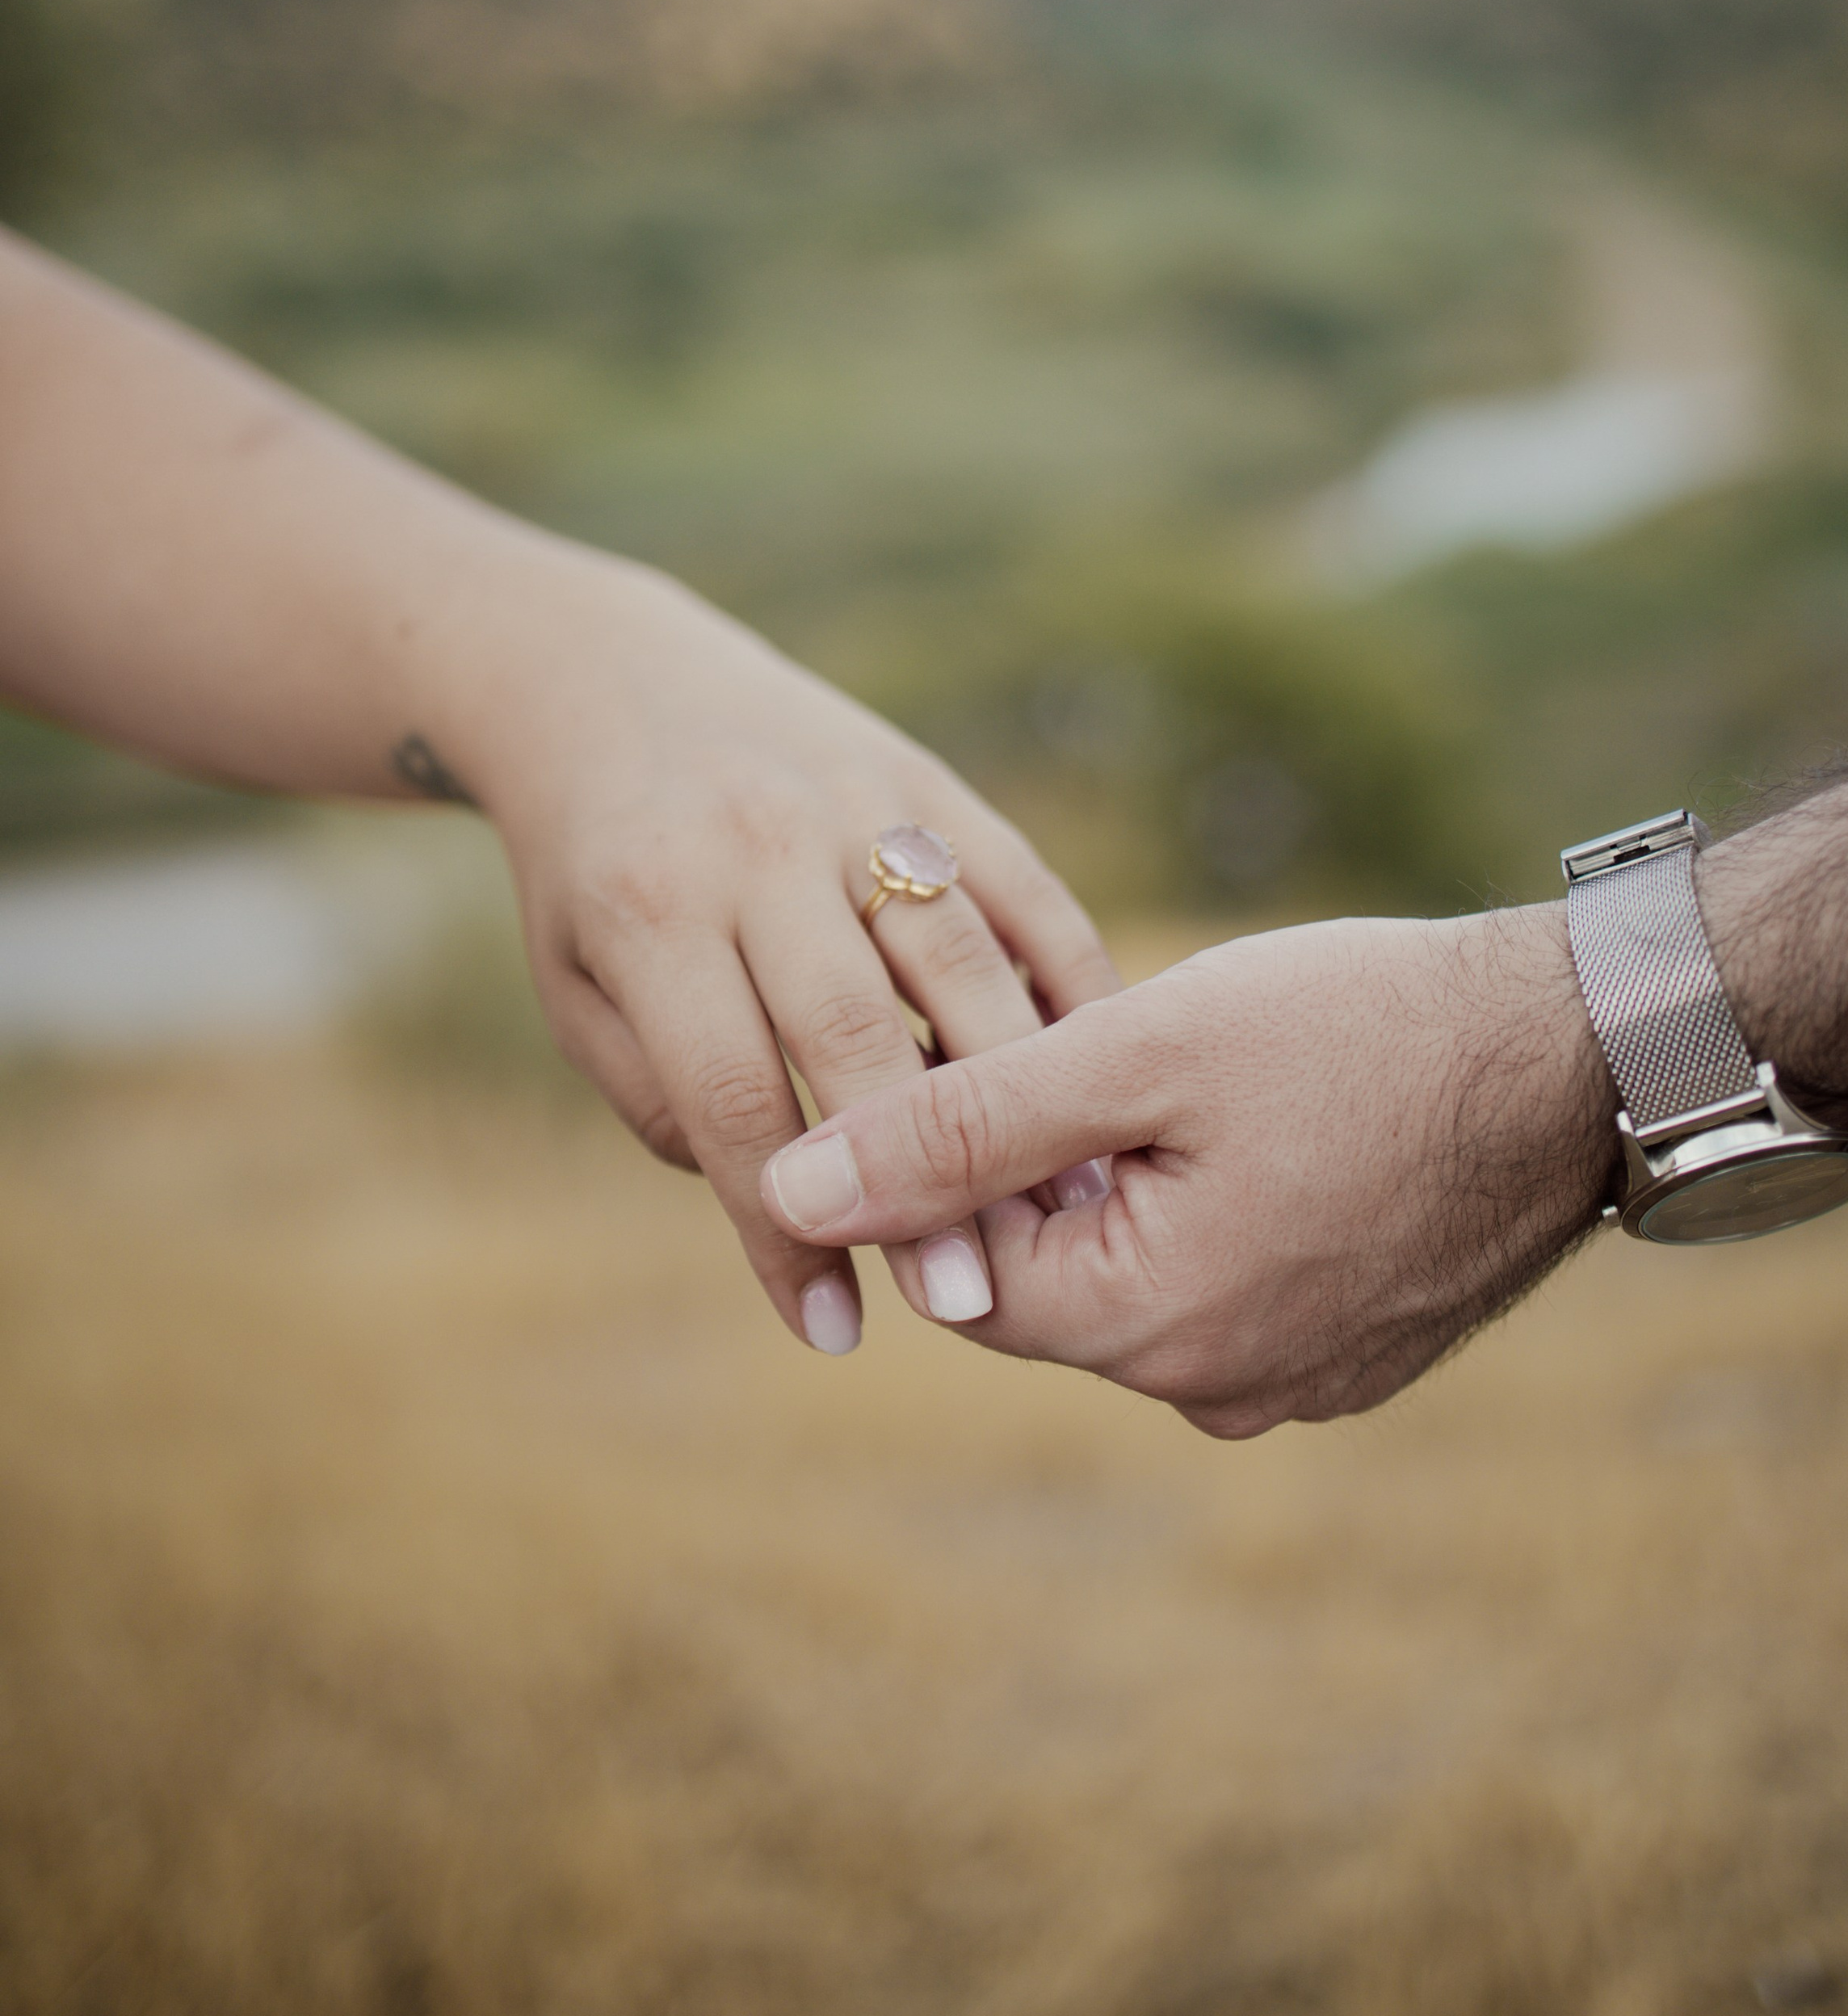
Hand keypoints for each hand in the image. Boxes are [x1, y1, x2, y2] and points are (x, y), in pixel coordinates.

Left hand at [429, 547, 1119, 1355]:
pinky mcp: (934, 781)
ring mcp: (858, 804)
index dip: (786, 1232)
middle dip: (918, 1182)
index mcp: (651, 912)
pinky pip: (1022, 893)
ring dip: (1021, 1102)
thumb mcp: (582, 990)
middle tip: (965, 1301)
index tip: (833, 1333)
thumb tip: (798, 1202)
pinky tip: (1097, 1091)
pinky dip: (1069, 993)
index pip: (733, 1102)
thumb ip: (667, 1097)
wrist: (615, 682)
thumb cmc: (594, 877)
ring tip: (1060, 1216)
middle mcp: (759, 849)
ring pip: (961, 964)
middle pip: (857, 1036)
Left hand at [756, 911, 1612, 1432]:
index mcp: (1149, 1329)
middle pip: (1047, 1278)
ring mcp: (1297, 1379)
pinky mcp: (1355, 1350)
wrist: (1585, 1051)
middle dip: (1043, 1165)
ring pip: (1140, 1276)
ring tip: (1193, 1072)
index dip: (948, 1152)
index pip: (957, 1268)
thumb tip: (782, 1188)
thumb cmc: (1362, 1028)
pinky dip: (1214, 1206)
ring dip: (1131, 1181)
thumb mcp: (1138, 1050)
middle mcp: (1217, 1389)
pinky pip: (1229, 1285)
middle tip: (1095, 1043)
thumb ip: (955, 1124)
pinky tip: (1266, 1116)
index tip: (982, 1047)